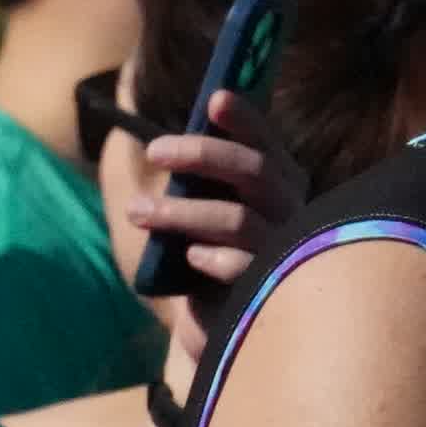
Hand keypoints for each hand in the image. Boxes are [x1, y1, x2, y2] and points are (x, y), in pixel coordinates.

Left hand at [126, 90, 306, 304]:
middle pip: (254, 170)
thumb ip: (195, 184)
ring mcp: (284, 249)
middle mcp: (289, 209)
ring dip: (181, 211)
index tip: (214, 97)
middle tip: (153, 150)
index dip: (244, 119)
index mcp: (277, 183)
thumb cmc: (211, 262)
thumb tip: (161, 146)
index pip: (264, 143)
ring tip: (136, 210)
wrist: (224, 329)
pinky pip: (242, 265)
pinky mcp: (270, 290)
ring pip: (237, 217)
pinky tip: (190, 256)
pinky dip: (213, 257)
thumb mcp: (202, 216)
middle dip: (202, 155)